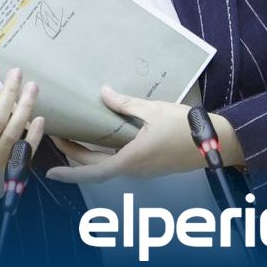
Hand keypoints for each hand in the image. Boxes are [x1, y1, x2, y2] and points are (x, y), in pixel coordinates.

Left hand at [45, 86, 244, 183]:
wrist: (216, 143)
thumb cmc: (186, 128)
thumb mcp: (154, 110)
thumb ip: (126, 104)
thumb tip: (103, 93)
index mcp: (131, 159)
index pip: (92, 172)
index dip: (69, 173)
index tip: (50, 171)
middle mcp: (134, 169)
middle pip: (95, 167)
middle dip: (73, 155)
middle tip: (58, 137)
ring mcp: (142, 169)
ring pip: (107, 166)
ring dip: (88, 155)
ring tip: (74, 137)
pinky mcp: (149, 165)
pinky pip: (120, 162)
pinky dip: (104, 154)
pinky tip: (101, 138)